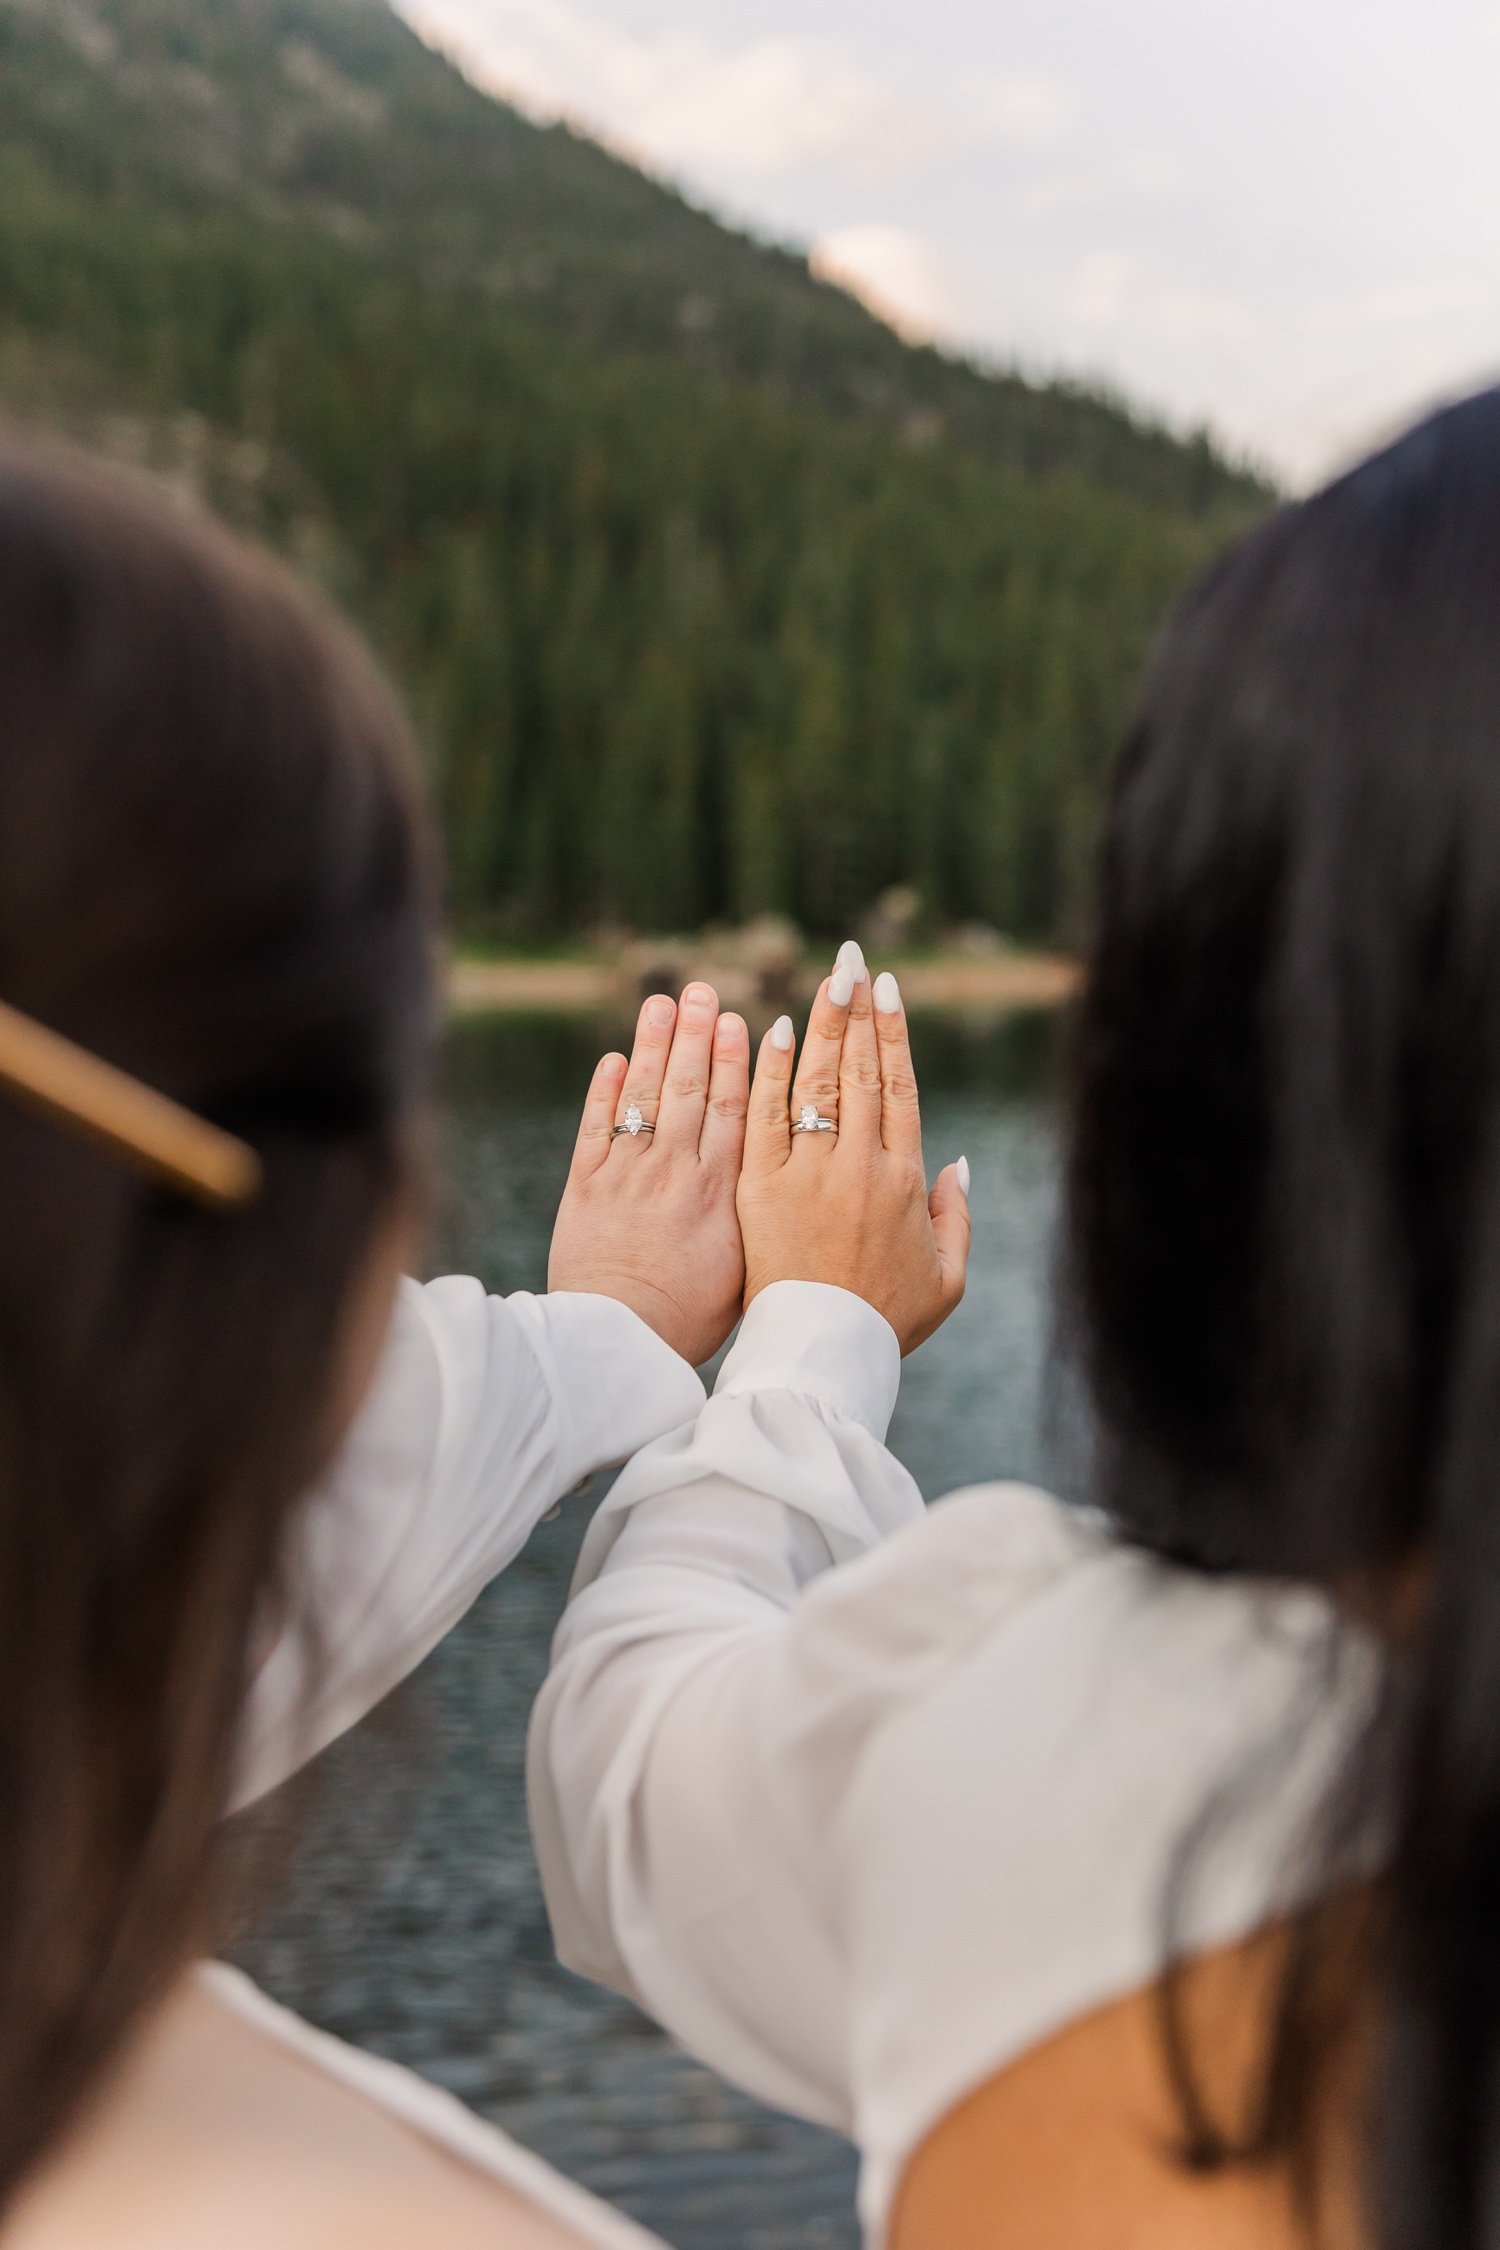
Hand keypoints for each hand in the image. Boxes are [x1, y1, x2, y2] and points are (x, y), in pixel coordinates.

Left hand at [549, 982, 748, 1365]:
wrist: (619, 1341)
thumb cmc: (690, 1320)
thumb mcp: (745, 1273)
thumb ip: (761, 1224)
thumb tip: (788, 1191)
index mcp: (722, 1192)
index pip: (735, 1111)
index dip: (735, 1062)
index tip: (738, 1021)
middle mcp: (676, 1171)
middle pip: (689, 1090)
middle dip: (694, 1036)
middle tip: (700, 991)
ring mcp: (628, 1175)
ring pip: (644, 1097)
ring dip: (651, 1046)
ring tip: (660, 1002)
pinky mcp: (586, 1188)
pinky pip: (595, 1127)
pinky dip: (603, 1091)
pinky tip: (611, 1059)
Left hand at [736, 945, 969, 1354]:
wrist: (822, 1355)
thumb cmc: (886, 1324)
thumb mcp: (947, 1280)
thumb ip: (957, 1217)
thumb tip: (957, 1162)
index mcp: (907, 1181)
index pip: (901, 1088)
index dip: (895, 1035)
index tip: (889, 991)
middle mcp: (860, 1165)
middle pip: (860, 1071)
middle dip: (858, 1011)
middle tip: (854, 960)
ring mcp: (809, 1174)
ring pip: (817, 1082)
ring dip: (821, 1024)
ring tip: (825, 978)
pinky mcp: (761, 1189)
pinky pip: (764, 1118)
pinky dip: (768, 1072)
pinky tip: (769, 1030)